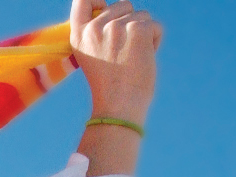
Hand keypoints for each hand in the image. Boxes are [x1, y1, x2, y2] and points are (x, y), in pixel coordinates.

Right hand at [70, 0, 161, 125]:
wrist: (119, 107)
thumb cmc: (110, 87)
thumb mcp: (93, 57)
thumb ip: (99, 34)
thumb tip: (121, 12)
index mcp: (79, 35)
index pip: (83, 0)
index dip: (97, 1)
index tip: (105, 8)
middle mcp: (95, 28)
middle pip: (122, 5)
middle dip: (130, 22)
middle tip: (126, 51)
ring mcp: (116, 27)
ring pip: (141, 15)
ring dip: (144, 33)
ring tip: (135, 58)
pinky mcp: (138, 29)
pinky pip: (155, 26)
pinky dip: (155, 40)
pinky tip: (145, 58)